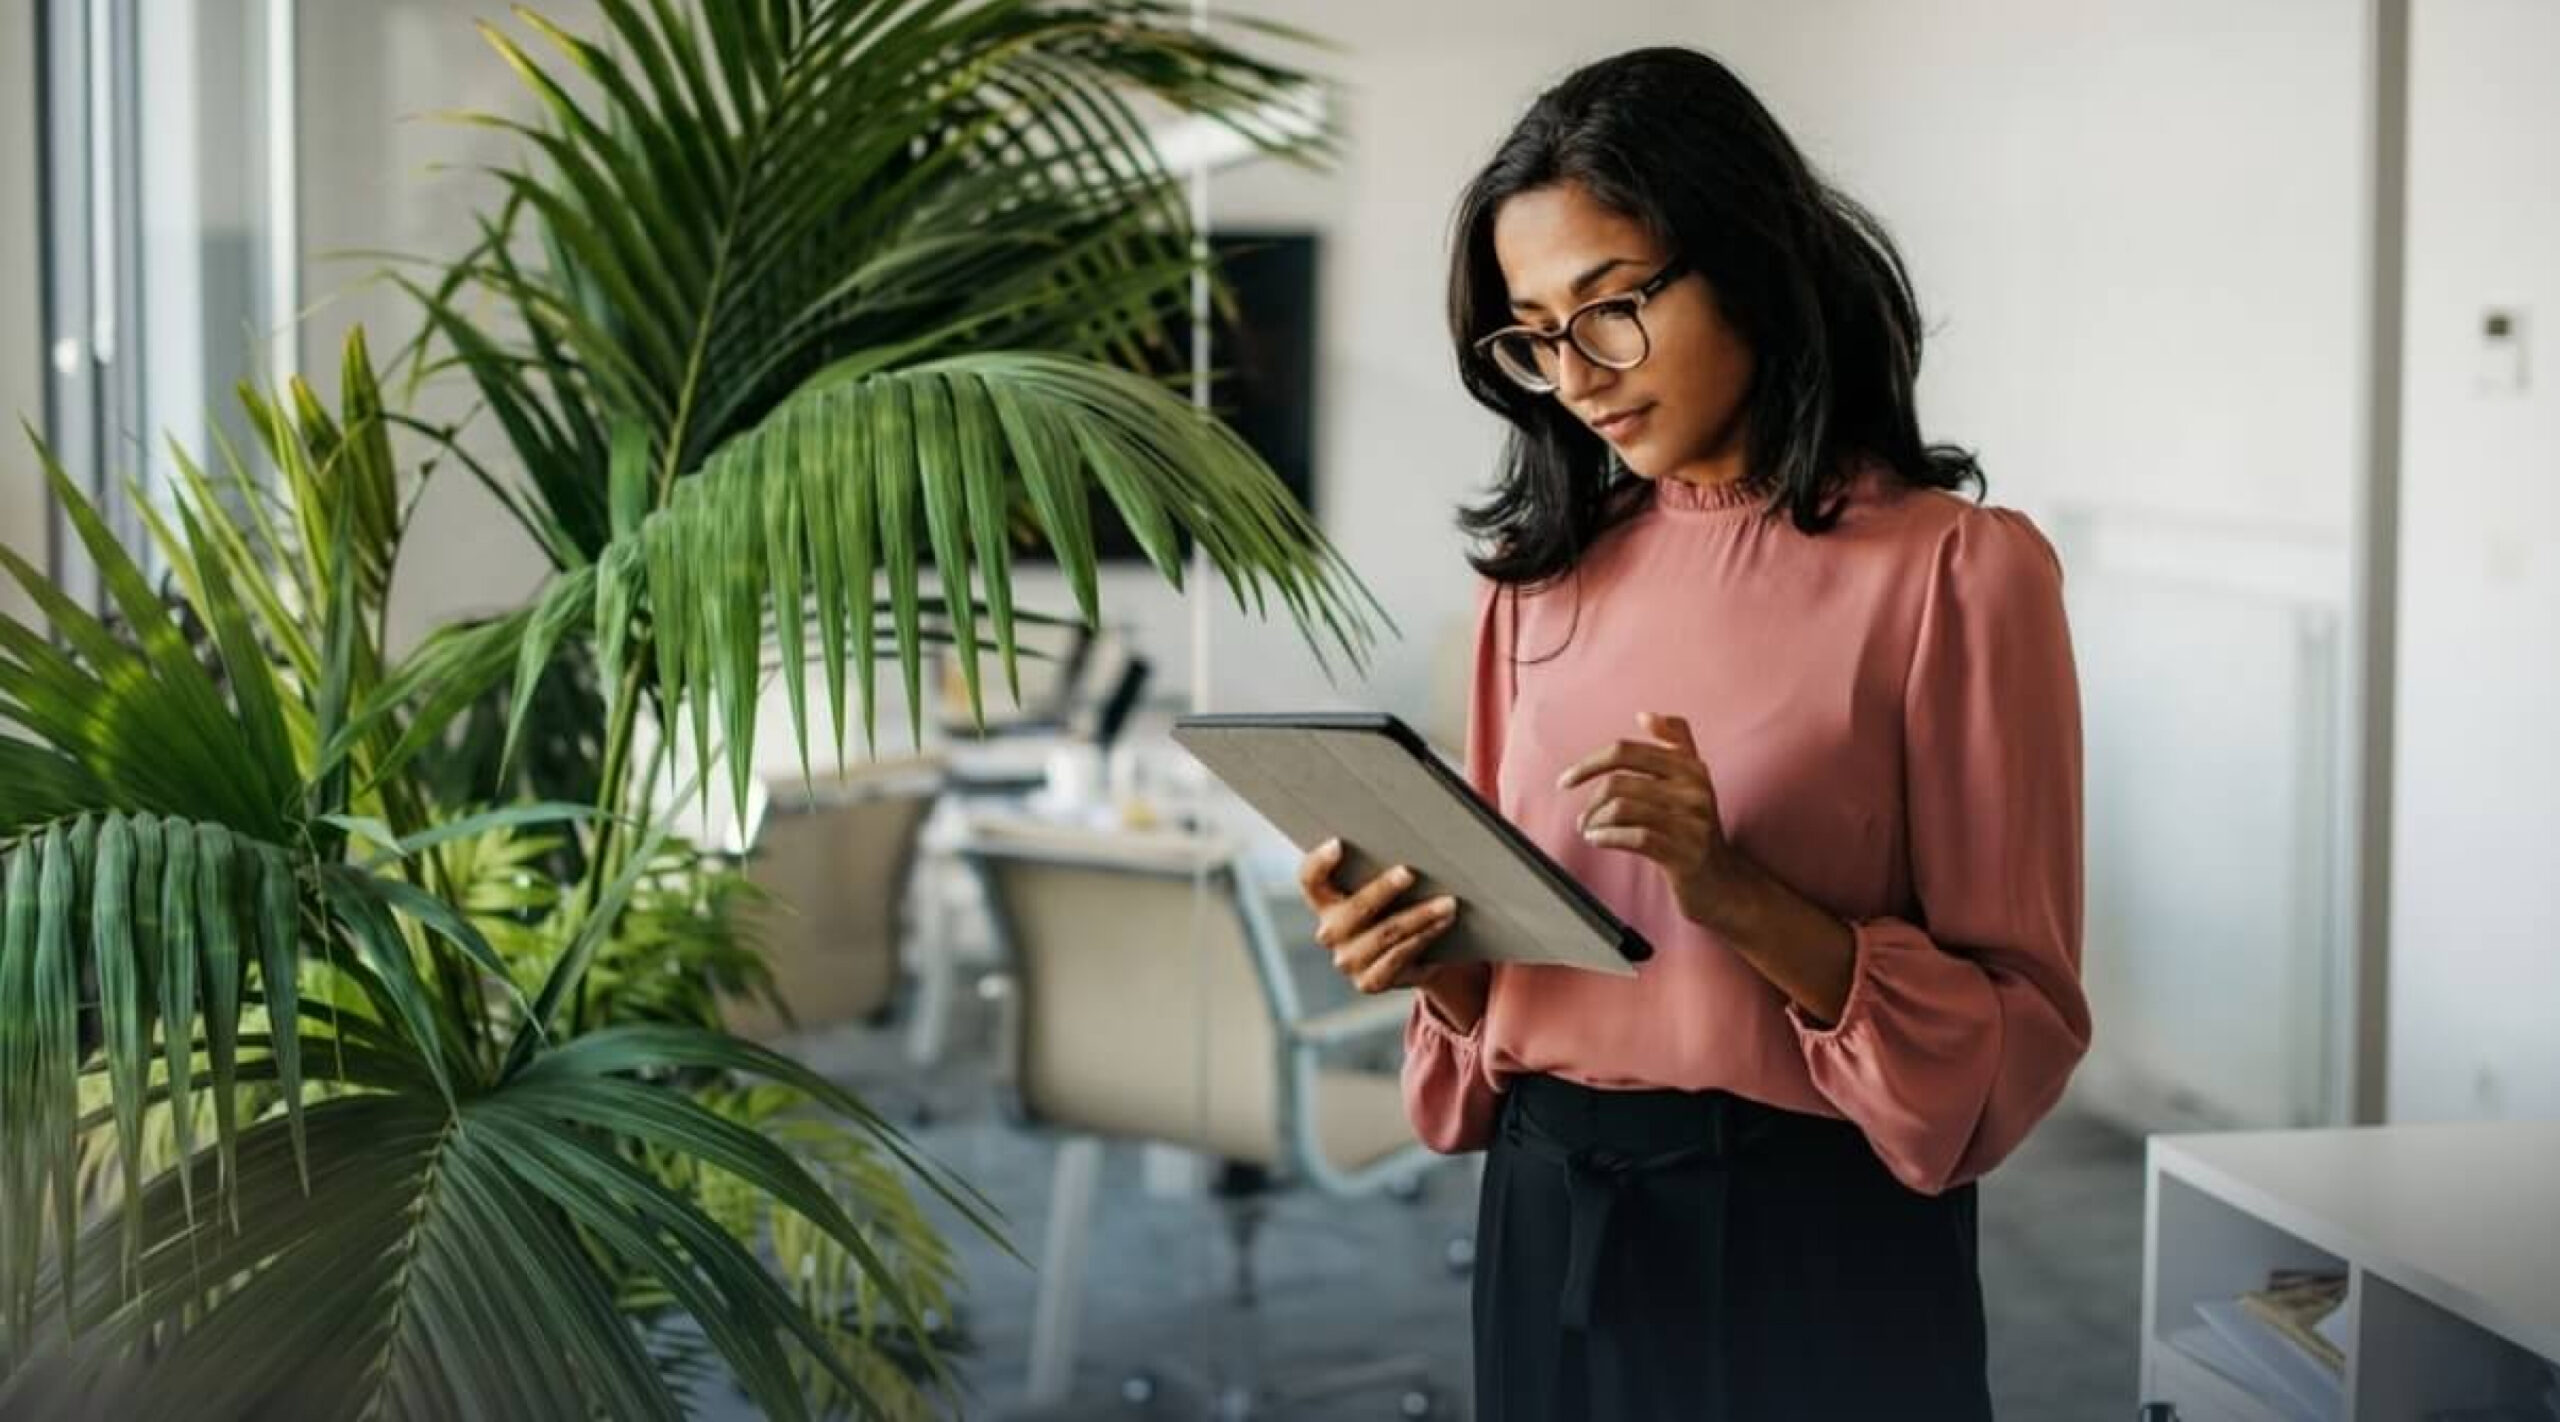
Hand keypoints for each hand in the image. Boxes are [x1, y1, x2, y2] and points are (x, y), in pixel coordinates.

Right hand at [1296, 838, 1488, 1027]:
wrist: (1413, 959)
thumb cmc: (1397, 908)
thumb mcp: (1384, 890)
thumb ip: (1380, 869)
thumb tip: (1413, 838)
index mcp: (1324, 902)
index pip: (1310, 879)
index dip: (1319, 863)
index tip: (1338, 844)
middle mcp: (1330, 932)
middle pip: (1354, 909)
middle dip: (1383, 889)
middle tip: (1410, 873)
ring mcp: (1347, 960)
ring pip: (1385, 934)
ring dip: (1420, 916)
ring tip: (1447, 902)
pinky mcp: (1369, 982)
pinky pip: (1399, 957)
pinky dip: (1424, 937)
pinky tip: (1442, 924)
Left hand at [1556, 712, 1741, 928]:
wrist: (1723, 881)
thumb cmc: (1696, 829)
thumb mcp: (1693, 782)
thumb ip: (1676, 743)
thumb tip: (1645, 715)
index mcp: (1691, 767)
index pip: (1627, 751)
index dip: (1590, 763)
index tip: (1567, 781)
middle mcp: (1695, 790)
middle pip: (1619, 782)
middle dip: (1591, 802)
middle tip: (1583, 819)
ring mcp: (1692, 822)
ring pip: (1622, 809)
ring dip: (1595, 822)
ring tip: (1590, 832)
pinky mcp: (1686, 853)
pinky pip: (1635, 837)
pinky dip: (1607, 838)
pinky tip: (1598, 842)